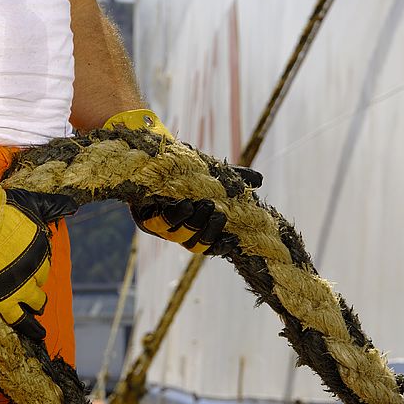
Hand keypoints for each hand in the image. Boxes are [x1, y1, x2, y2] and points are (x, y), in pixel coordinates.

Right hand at [0, 164, 77, 338]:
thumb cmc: (0, 211)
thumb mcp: (33, 203)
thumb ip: (53, 205)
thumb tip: (73, 206)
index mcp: (42, 245)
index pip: (43, 257)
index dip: (35, 258)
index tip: (29, 258)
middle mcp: (36, 266)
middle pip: (40, 277)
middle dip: (37, 279)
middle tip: (32, 284)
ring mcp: (22, 284)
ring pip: (35, 300)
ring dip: (37, 305)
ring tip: (38, 313)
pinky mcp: (4, 298)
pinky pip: (18, 318)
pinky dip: (28, 326)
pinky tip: (37, 334)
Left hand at [105, 109, 261, 255]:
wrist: (155, 157)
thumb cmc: (187, 169)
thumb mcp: (215, 174)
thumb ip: (236, 178)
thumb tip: (259, 180)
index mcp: (196, 228)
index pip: (210, 246)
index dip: (221, 246)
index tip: (233, 238)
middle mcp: (178, 232)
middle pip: (195, 245)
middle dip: (209, 231)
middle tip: (219, 213)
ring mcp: (160, 228)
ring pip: (178, 236)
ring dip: (193, 223)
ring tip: (204, 204)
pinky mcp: (144, 220)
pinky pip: (159, 224)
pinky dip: (174, 216)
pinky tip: (185, 204)